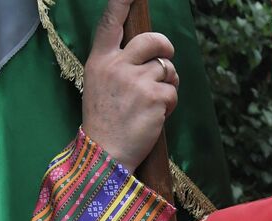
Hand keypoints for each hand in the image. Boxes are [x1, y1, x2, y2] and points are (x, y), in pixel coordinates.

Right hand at [82, 0, 178, 168]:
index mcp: (99, 61)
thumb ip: (118, 64)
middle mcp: (117, 66)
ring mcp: (136, 81)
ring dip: (167, 83)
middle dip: (165, 46)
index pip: (110, 24)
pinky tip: (154, 116)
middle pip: (151, 41)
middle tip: (167, 56)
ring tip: (153, 101)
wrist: (106, 154)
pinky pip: (172, 92)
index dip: (121, 3)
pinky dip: (169, 104)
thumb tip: (147, 54)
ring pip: (166, 69)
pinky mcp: (155, 98)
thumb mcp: (100, 85)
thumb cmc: (104, 121)